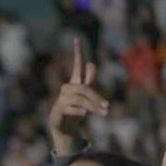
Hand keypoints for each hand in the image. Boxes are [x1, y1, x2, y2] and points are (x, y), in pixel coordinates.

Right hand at [49, 38, 108, 155]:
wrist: (65, 127)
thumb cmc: (77, 108)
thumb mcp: (85, 95)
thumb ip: (89, 80)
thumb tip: (91, 63)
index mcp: (75, 82)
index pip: (76, 64)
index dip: (78, 52)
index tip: (77, 38)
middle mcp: (67, 89)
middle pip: (84, 88)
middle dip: (96, 97)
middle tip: (108, 107)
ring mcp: (61, 99)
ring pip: (80, 99)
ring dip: (93, 106)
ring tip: (104, 113)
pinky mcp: (57, 111)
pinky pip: (70, 108)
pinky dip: (78, 111)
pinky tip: (84, 114)